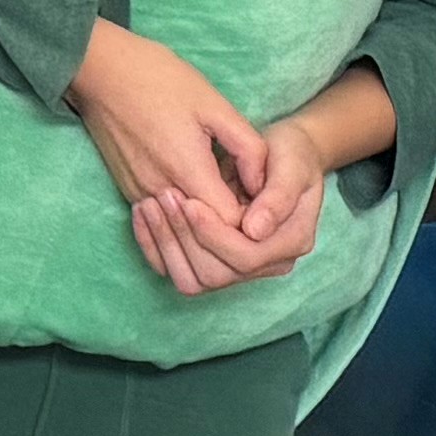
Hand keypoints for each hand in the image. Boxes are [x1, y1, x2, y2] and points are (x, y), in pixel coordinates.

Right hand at [74, 19, 274, 298]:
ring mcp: (138, 194)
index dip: (253, 220)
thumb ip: (247, 149)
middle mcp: (158, 190)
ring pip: (178, 235)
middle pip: (202, 237)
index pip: (229, 224)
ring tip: (228, 207)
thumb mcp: (216, 106)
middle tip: (252, 211)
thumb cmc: (161, 80)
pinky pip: (157, 225)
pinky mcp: (126, 191)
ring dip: (205, 229)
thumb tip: (265, 184)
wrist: (102, 70)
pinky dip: (180, 225)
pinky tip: (199, 211)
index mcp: (186, 170)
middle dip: (231, 231)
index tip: (265, 204)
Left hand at [160, 63, 390, 292]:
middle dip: (186, 238)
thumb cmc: (290, 155)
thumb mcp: (292, 165)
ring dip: (167, 245)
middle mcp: (268, 264)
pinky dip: (156, 248)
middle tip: (165, 198)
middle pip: (216, 274)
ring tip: (151, 205)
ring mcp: (241, 269)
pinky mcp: (216, 263)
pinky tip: (144, 216)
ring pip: (194, 280)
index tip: (190, 202)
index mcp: (292, 243)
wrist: (282, 156)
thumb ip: (278, 197)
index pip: (247, 257)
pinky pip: (179, 271)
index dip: (215, 234)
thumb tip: (254, 231)